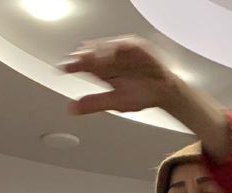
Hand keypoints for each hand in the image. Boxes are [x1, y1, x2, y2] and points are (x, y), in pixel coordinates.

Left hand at [63, 36, 182, 116]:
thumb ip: (95, 104)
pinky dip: (117, 49)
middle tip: (77, 62)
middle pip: (91, 52)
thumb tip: (72, 109)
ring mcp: (122, 52)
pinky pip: (124, 44)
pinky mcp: (136, 47)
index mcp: (102, 71)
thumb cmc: (143, 95)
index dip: (73, 66)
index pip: (83, 65)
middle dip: (84, 56)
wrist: (166, 92)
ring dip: (98, 52)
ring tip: (91, 58)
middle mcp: (109, 60)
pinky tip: (110, 55)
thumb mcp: (116, 103)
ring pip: (105, 46)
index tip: (65, 69)